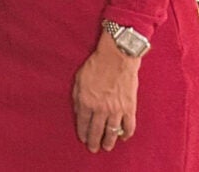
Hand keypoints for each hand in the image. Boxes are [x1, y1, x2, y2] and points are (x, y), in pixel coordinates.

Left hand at [73, 32, 139, 151]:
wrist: (117, 58)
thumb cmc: (96, 66)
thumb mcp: (79, 80)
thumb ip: (78, 97)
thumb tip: (79, 111)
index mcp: (86, 101)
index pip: (83, 123)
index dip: (83, 133)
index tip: (83, 139)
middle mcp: (100, 108)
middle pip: (96, 131)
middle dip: (94, 142)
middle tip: (93, 149)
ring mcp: (116, 109)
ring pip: (112, 131)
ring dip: (109, 141)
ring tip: (107, 147)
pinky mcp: (129, 107)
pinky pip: (129, 126)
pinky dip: (127, 133)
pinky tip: (123, 137)